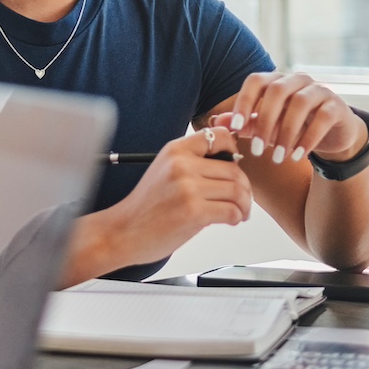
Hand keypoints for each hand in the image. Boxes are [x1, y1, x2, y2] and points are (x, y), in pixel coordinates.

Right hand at [72, 127, 250, 280]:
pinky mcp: (193, 212)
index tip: (236, 166)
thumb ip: (193, 163)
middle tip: (242, 201)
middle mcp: (182, 165)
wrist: (122, 231)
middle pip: (235, 169)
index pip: (219, 136)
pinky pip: (231, 211)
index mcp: (175, 150)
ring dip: (244, 205)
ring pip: (237, 191)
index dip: (235, 150)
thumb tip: (233, 165)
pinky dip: (236, 218)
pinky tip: (230, 221)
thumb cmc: (146, 206)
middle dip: (245, 189)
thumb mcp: (165, 171)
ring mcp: (188, 188)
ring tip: (239, 213)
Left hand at [216, 71, 365, 166]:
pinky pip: (323, 118)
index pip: (256, 81)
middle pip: (277, 91)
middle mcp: (297, 80)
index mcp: (276, 81)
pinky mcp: (337, 106)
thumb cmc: (292, 126)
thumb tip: (215, 123)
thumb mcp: (266, 126)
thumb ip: (244, 123)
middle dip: (264, 122)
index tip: (234, 129)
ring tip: (279, 158)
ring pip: (300, 103)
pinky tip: (297, 157)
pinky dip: (308, 138)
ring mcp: (319, 90)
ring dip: (286, 132)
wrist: (331, 134)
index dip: (243, 102)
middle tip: (257, 150)